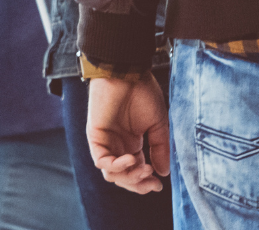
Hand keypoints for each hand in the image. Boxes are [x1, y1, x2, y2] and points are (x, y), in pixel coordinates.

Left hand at [87, 73, 169, 193]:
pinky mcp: (96, 137)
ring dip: (129, 177)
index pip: (136, 171)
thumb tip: (163, 173)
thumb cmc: (142, 92)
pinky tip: (131, 159)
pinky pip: (102, 161)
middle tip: (152, 183)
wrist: (128, 73)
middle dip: (138, 184)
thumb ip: (159, 148)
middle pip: (123, 178)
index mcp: (132, 143)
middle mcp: (118, 146)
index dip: (146, 182)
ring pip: (112, 174)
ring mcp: (106, 143)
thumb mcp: (158, 124)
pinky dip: (116, 165)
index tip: (159, 185)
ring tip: (143, 168)